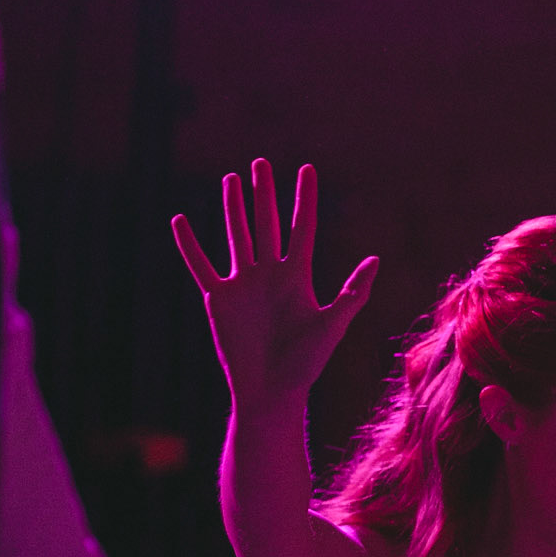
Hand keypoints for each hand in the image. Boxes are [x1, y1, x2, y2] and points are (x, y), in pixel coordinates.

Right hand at [172, 159, 378, 411]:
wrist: (271, 392)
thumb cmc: (305, 365)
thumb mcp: (333, 326)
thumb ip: (353, 293)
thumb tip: (375, 260)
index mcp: (298, 277)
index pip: (302, 228)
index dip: (304, 200)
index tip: (307, 169)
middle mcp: (270, 275)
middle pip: (267, 224)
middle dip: (264, 194)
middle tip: (261, 163)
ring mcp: (243, 285)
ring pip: (237, 236)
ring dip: (233, 208)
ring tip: (230, 179)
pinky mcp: (218, 299)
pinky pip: (201, 265)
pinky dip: (189, 245)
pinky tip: (180, 221)